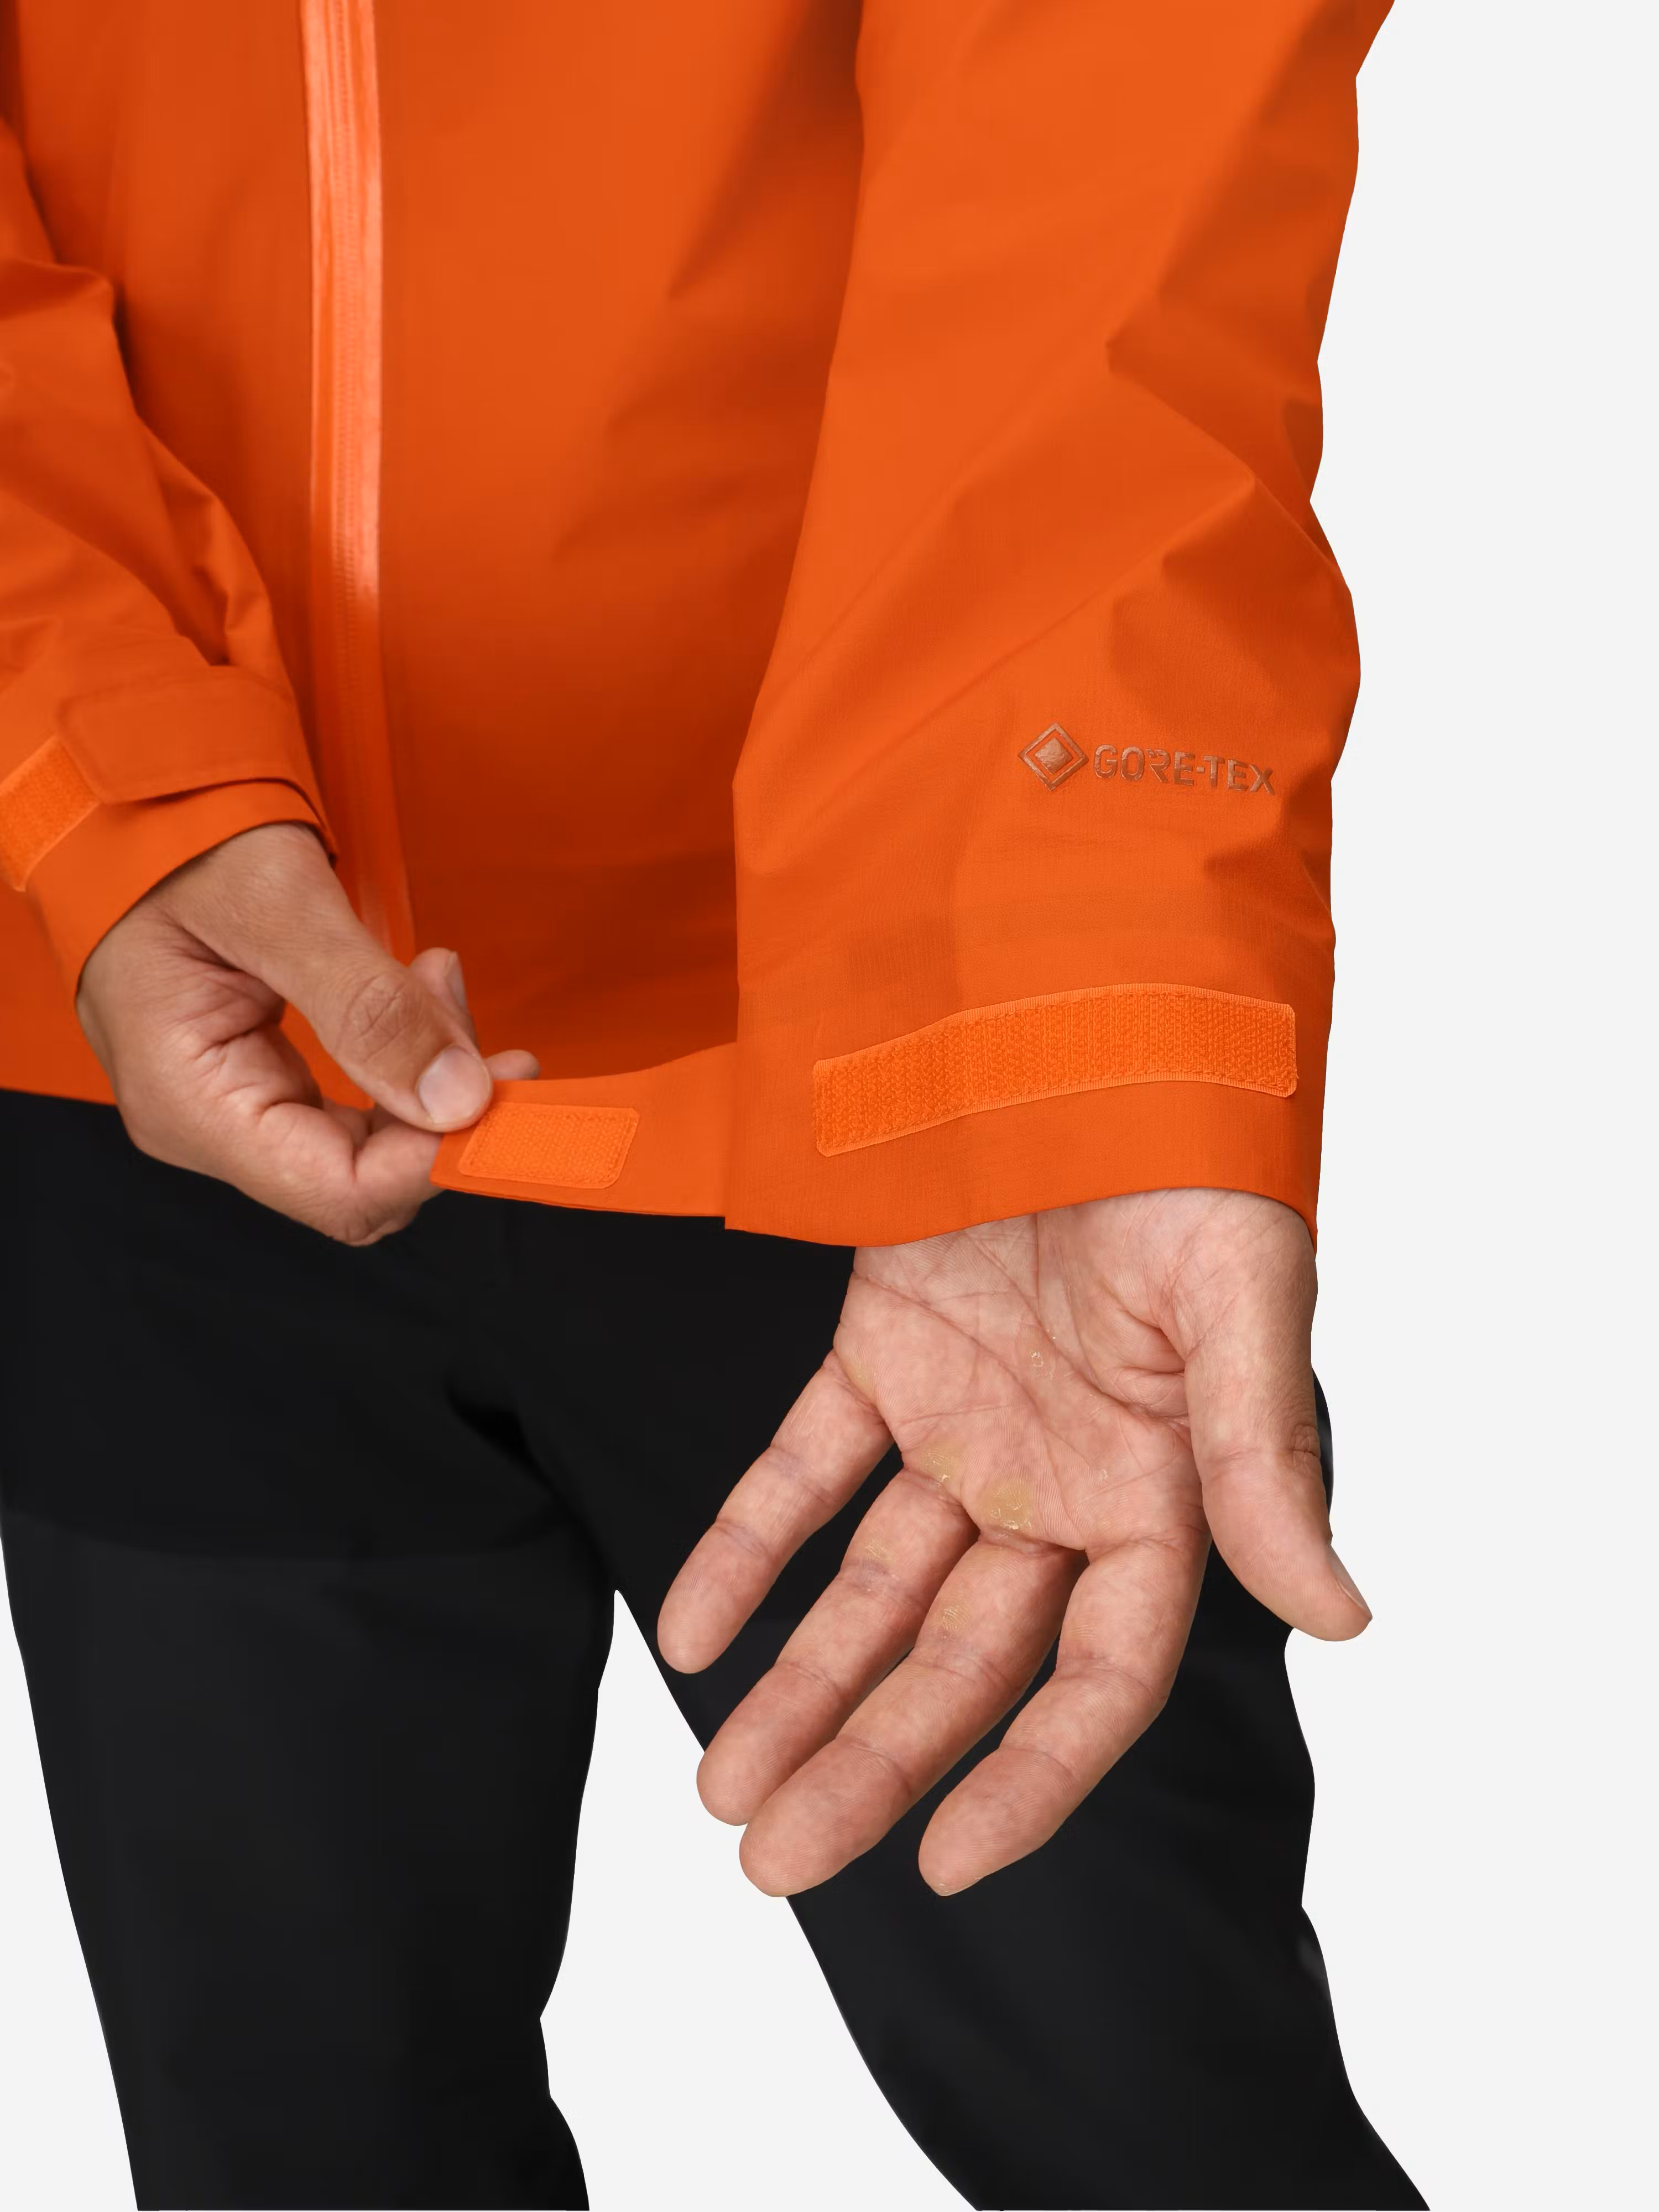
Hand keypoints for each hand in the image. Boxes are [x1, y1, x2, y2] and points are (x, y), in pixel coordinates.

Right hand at [77, 822, 534, 1243]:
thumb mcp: (277, 902)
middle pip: (363, 1180)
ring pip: (371, 1146)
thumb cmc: (172, 838)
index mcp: (187, 1101)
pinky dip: (402, 1059)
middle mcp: (205, 1126)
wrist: (128, 806)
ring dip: (428, 1073)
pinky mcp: (259, 1083)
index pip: (340, 1191)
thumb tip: (458, 1099)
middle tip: (466, 1004)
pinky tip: (417, 992)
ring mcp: (231, 1109)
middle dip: (440, 1106)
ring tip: (436, 974)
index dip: (437, 1157)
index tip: (505, 1084)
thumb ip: (367, 1005)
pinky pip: (355, 1110)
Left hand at [659, 1188, 1369, 1896]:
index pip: (1098, 1675)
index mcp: (1156, 1492)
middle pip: (960, 1659)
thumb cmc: (1187, 1154)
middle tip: (774, 1862)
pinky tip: (691, 1631)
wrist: (1081, 1022)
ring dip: (799, 1686)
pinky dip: (747, 1545)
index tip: (944, 1862)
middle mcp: (1056, 1483)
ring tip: (720, 1790)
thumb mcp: (1239, 1300)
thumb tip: (1342, 1614)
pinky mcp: (882, 1357)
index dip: (1032, 1775)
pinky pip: (802, 1469)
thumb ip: (1263, 1458)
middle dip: (872, 1760)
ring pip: (873, 1590)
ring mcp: (964, 1425)